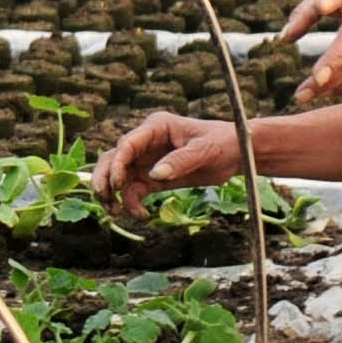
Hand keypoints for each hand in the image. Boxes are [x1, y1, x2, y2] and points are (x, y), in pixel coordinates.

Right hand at [92, 112, 244, 220]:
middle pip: (113, 158)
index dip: (117, 162)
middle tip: (104, 198)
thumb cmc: (224, 142)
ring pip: (118, 176)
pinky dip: (131, 203)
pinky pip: (134, 190)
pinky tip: (140, 214)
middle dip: (104, 178)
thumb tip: (156, 174)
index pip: (127, 143)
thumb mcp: (205, 150)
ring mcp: (148, 161)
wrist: (237, 155)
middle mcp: (146, 142)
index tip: (116, 182)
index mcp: (156, 127)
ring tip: (115, 212)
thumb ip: (181, 161)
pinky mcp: (154, 178)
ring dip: (112, 193)